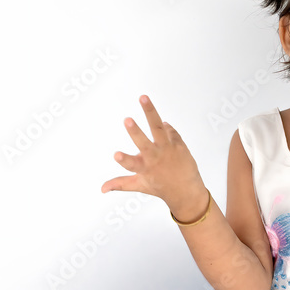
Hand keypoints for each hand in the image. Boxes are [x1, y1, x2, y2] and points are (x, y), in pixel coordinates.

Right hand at [101, 95, 205, 210]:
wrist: (187, 191)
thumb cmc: (161, 187)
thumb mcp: (140, 185)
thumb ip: (120, 184)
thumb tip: (102, 188)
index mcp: (144, 168)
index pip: (131, 165)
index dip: (123, 160)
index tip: (116, 154)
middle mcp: (155, 158)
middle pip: (144, 142)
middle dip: (135, 131)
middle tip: (127, 120)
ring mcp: (168, 150)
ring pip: (158, 128)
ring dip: (150, 111)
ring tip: (143, 98)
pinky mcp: (179, 144)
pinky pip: (169, 130)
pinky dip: (165, 127)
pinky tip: (161, 124)